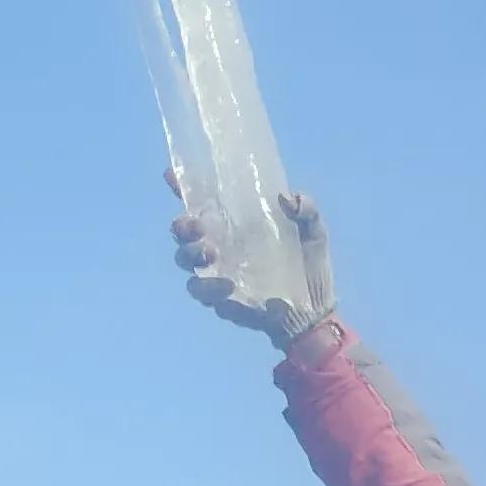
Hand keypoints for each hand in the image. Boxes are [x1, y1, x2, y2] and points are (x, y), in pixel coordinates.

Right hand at [170, 179, 336, 344]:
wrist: (314, 310)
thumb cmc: (309, 265)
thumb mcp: (314, 233)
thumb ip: (307, 212)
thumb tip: (288, 198)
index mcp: (235, 223)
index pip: (202, 201)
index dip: (182, 187)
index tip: (171, 175)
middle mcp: (219, 244)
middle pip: (183, 231)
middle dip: (181, 225)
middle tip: (195, 225)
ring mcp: (216, 272)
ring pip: (184, 260)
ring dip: (190, 253)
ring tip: (210, 252)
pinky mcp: (220, 299)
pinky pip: (202, 292)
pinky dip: (210, 287)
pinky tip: (228, 286)